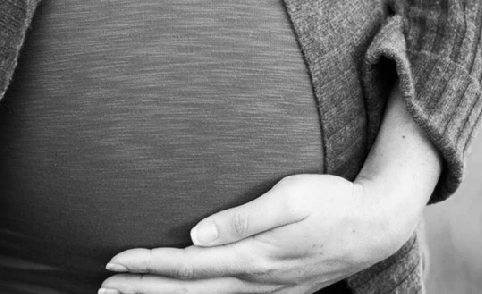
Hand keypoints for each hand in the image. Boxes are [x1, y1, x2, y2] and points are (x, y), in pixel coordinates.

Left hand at [99, 174, 422, 293]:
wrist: (378, 226)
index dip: (149, 264)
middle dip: (143, 289)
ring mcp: (268, 291)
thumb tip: (197, 234)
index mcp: (255, 257)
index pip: (188, 264)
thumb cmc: (333, 201)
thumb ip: (244, 218)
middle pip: (188, 290)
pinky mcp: (277, 292)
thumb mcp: (292, 197)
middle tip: (103, 286)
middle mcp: (257, 281)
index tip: (115, 259)